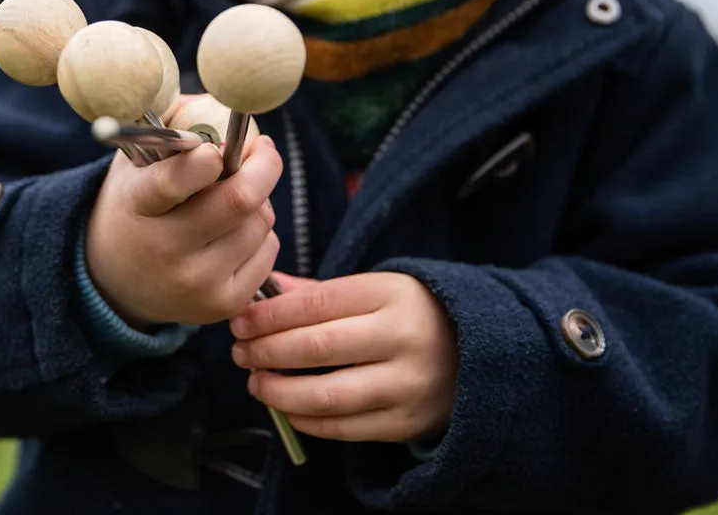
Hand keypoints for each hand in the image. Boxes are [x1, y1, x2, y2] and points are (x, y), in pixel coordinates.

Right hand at [84, 95, 281, 327]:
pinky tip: (235, 231)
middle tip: (263, 148)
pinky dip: (261, 231)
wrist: (115, 282)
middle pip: (238, 201)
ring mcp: (195, 283)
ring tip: (234, 198)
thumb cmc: (137, 204)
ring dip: (259, 200)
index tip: (218, 146)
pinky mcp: (221, 304)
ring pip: (259, 222)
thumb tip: (222, 102)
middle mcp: (164, 249)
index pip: (172, 182)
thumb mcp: (136, 161)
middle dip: (263, 166)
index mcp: (136, 205)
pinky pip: (269, 250)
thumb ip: (175, 123)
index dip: (205, 160)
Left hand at [229, 271, 457, 442]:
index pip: (317, 303)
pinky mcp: (405, 422)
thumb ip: (321, 293)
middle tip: (240, 351)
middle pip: (316, 347)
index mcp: (391, 294)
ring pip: (326, 395)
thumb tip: (267, 290)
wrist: (477, 353)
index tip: (240, 320)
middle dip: (266, 350)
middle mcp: (401, 337)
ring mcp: (405, 383)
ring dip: (279, 390)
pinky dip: (305, 419)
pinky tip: (286, 406)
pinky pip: (343, 427)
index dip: (271, 314)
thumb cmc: (412, 313)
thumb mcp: (377, 289)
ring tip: (256, 381)